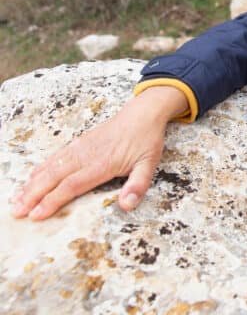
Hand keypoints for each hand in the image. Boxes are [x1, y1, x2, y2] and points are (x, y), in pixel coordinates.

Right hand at [10, 86, 187, 220]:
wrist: (143, 113)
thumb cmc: (146, 139)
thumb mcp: (149, 164)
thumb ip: (138, 185)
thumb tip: (127, 205)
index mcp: (102, 164)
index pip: (71, 185)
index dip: (52, 201)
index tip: (36, 215)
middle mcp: (86, 155)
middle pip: (53, 177)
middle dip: (33, 195)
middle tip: (16, 212)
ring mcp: (80, 148)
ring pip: (50, 167)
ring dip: (31, 184)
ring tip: (15, 200)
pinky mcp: (78, 143)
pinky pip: (54, 157)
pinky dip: (39, 169)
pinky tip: (30, 179)